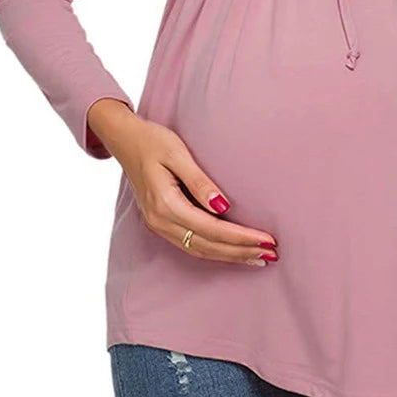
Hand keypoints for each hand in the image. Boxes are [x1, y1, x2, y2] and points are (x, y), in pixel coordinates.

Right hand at [88, 99, 278, 266]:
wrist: (125, 139)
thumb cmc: (153, 140)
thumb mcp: (178, 153)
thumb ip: (200, 182)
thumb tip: (223, 207)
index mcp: (165, 204)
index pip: (212, 229)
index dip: (241, 238)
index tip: (267, 240)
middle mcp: (160, 221)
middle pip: (208, 246)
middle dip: (240, 252)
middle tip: (272, 254)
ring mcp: (158, 225)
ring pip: (199, 250)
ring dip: (230, 256)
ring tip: (258, 257)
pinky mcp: (161, 223)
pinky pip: (191, 245)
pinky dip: (215, 251)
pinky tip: (232, 251)